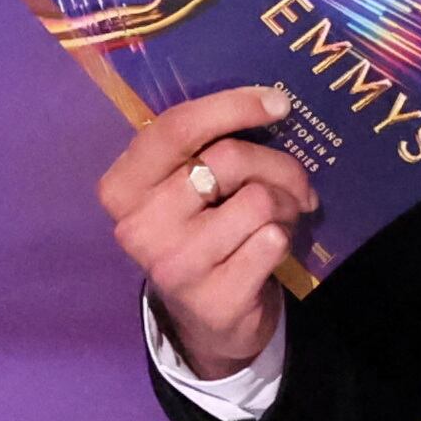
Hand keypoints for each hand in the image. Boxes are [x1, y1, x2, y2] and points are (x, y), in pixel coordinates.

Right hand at [94, 84, 315, 375]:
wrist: (207, 318)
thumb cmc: (200, 231)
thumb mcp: (184, 186)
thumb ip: (204, 147)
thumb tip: (272, 105)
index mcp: (123, 187)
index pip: (176, 128)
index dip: (232, 106)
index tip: (279, 103)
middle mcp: (139, 226)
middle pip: (229, 160)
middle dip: (278, 165)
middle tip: (297, 181)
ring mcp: (174, 266)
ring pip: (259, 201)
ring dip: (286, 205)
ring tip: (282, 217)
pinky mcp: (214, 299)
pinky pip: (272, 241)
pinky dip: (285, 237)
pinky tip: (275, 246)